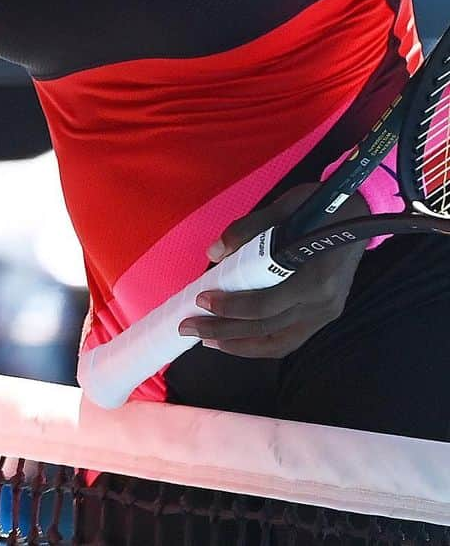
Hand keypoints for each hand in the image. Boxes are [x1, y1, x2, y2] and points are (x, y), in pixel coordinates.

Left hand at [177, 183, 366, 358]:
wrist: (362, 213)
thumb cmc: (321, 206)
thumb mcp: (283, 207)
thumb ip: (247, 230)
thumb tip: (213, 253)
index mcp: (313, 278)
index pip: (265, 305)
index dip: (230, 307)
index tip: (200, 299)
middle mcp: (322, 303)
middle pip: (266, 329)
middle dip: (223, 331)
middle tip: (188, 328)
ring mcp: (326, 313)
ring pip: (279, 342)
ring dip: (240, 345)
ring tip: (209, 340)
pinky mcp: (326, 315)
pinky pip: (290, 338)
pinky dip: (262, 342)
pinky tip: (238, 339)